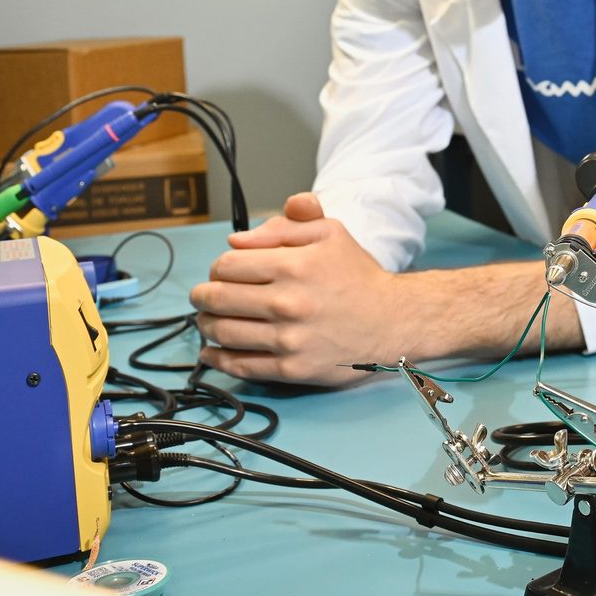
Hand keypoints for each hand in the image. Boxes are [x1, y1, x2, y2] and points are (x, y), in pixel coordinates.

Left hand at [188, 192, 400, 385]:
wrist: (393, 321)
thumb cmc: (358, 275)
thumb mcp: (329, 233)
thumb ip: (284, 226)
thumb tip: (237, 241)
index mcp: (293, 265)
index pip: (226, 265)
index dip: (218, 267)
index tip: (223, 272)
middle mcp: (288, 302)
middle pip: (216, 298)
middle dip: (203, 296)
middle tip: (205, 297)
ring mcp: (288, 339)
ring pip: (222, 332)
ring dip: (206, 325)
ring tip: (208, 321)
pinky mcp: (292, 369)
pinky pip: (240, 366)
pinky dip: (217, 359)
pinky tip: (212, 352)